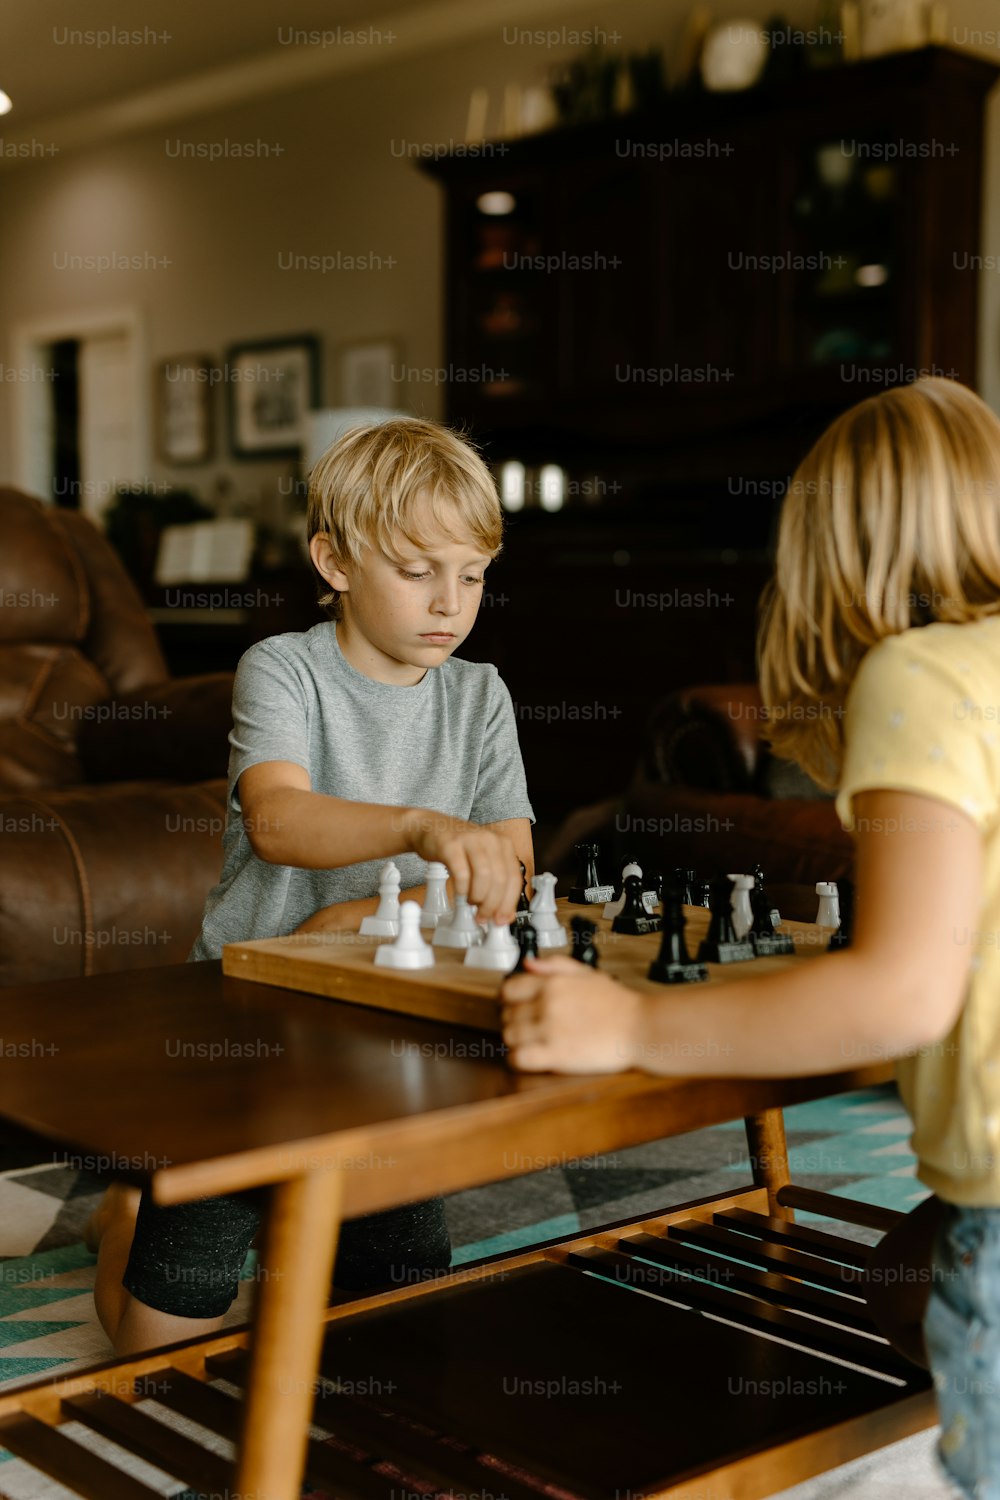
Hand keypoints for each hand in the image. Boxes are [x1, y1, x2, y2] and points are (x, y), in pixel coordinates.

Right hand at [402, 808, 520, 924]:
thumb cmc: (459, 849)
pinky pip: (461, 873)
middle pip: (500, 879)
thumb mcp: (483, 862)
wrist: (430, 829)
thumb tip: (504, 915)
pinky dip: (462, 889)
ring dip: (478, 897)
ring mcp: (470, 840)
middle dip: (492, 904)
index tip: (501, 919)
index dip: (509, 903)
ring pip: (484, 876)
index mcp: (503, 845)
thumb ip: (495, 885)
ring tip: (470, 903)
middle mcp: (490, 840)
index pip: (514, 878)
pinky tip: (460, 894)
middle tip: (483, 917)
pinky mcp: (451, 845)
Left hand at [501, 956, 645, 1072]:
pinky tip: (529, 1057)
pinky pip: (518, 1058)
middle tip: (527, 1025)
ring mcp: (549, 1030)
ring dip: (515, 1040)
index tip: (515, 1005)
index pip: (508, 989)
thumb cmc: (618, 1003)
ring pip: (509, 1036)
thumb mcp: (586, 972)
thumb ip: (554, 965)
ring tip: (530, 1041)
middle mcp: (547, 1004)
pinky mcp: (555, 1055)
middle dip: (514, 1020)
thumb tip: (529, 963)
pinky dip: (518, 1059)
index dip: (509, 999)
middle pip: (507, 1014)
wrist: (640, 1027)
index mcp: (552, 983)